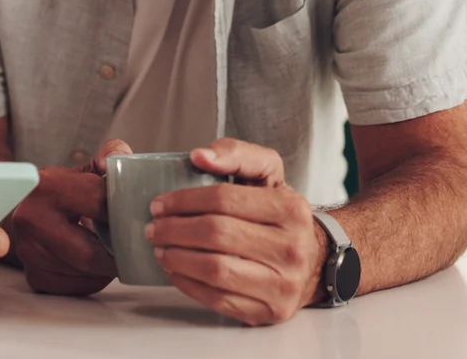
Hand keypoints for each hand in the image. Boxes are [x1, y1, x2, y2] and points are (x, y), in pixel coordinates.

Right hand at [6, 139, 131, 295]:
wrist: (28, 212)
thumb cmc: (65, 191)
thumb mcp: (85, 169)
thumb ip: (110, 156)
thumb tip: (122, 161)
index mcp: (46, 186)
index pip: (98, 203)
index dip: (122, 211)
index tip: (135, 215)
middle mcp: (29, 220)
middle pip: (90, 253)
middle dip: (117, 253)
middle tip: (134, 248)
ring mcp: (29, 252)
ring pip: (86, 273)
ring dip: (107, 268)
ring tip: (114, 252)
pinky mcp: (35, 276)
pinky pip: (77, 287)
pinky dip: (94, 279)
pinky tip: (95, 264)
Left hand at [146, 138, 326, 325]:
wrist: (313, 261)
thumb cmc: (280, 216)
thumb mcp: (268, 174)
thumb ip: (236, 154)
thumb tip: (200, 156)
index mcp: (291, 210)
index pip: (224, 200)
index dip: (184, 201)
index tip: (160, 203)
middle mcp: (291, 249)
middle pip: (217, 235)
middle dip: (175, 230)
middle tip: (153, 228)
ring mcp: (282, 285)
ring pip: (215, 270)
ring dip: (177, 258)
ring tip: (160, 249)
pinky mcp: (268, 311)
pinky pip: (217, 299)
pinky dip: (187, 284)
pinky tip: (175, 271)